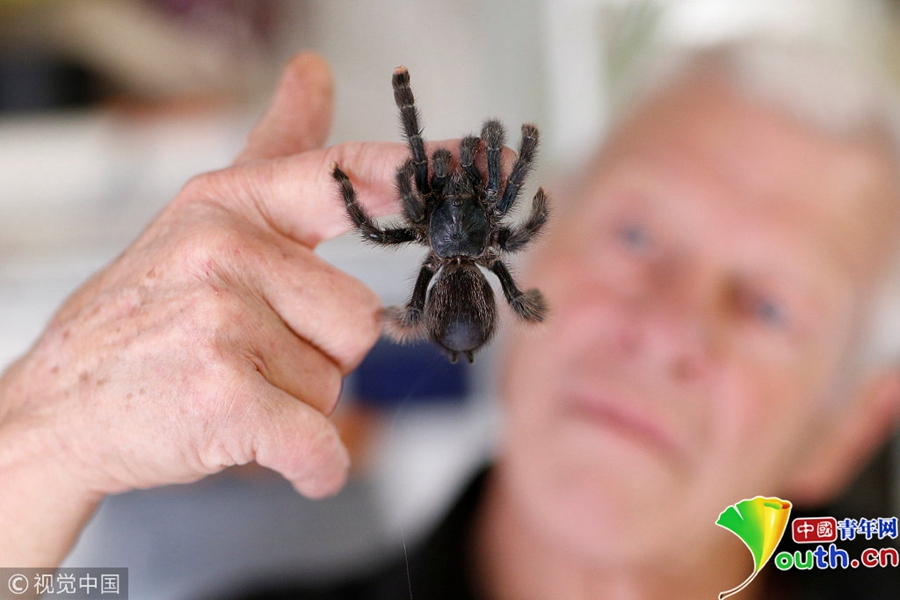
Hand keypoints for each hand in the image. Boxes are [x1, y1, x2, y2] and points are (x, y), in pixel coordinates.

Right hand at [0, 53, 407, 564]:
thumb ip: (272, 155)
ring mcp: (223, 322)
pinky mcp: (225, 398)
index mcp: (229, 207)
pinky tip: (260, 449)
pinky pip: (321, 447)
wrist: (58, 408)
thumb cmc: (140, 321)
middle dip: (317, 354)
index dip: (409, 173)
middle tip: (246, 355)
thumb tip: (312, 76)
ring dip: (297, 402)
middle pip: (359, 318)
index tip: (471, 159)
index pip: (338, 177)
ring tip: (229, 387)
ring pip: (338, 382)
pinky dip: (308, 467)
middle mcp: (226, 251)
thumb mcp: (200, 224)